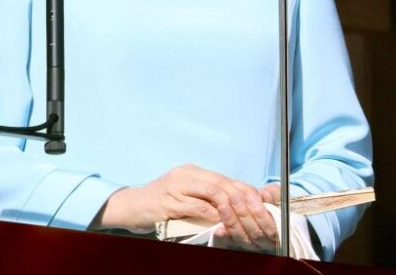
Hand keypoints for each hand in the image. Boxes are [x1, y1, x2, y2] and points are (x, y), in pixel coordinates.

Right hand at [96, 164, 278, 250]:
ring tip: (243, 223)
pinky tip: (222, 224)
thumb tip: (238, 207)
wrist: (132, 207)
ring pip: (214, 192)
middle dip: (244, 201)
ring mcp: (176, 186)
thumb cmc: (162, 204)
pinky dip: (213, 215)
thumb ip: (208, 199)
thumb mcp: (187, 197)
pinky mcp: (168, 201)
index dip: (248, 192)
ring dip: (232, 209)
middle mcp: (185, 175)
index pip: (227, 179)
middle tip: (258, 218)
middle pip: (223, 184)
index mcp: (192, 172)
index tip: (263, 208)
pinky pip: (198, 206)